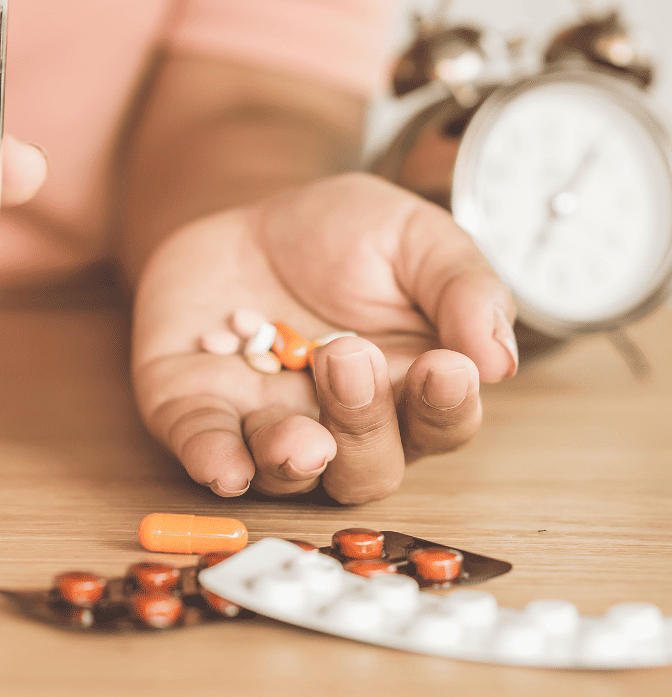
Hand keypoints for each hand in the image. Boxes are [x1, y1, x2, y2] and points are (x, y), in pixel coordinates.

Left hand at [131, 173, 517, 502]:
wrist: (246, 220)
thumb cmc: (341, 237)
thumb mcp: (412, 238)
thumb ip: (461, 288)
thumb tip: (497, 360)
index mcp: (408, 389)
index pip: (441, 423)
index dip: (446, 407)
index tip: (447, 368)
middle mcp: (341, 426)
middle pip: (367, 468)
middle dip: (363, 425)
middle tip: (348, 358)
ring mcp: (267, 424)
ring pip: (289, 476)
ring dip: (293, 461)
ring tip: (300, 433)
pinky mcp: (199, 413)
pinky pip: (205, 452)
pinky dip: (214, 462)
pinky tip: (226, 466)